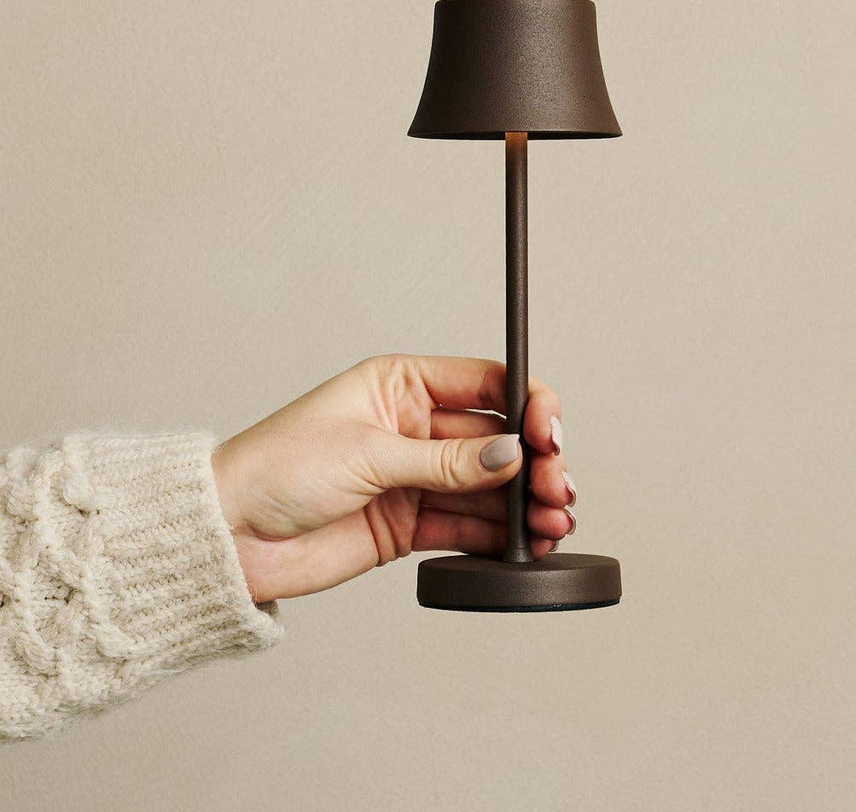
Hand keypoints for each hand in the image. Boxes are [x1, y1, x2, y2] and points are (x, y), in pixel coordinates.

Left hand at [212, 354, 575, 601]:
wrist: (229, 535)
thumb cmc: (277, 468)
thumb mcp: (370, 453)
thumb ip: (448, 460)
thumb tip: (512, 453)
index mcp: (401, 385)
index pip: (484, 383)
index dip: (526, 403)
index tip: (548, 431)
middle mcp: (413, 427)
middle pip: (495, 437)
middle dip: (533, 460)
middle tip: (556, 486)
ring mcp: (414, 477)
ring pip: (488, 485)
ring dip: (524, 502)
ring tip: (555, 521)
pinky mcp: (409, 523)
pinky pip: (467, 525)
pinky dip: (500, 535)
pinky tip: (527, 541)